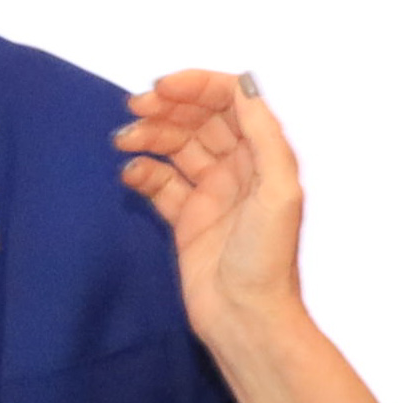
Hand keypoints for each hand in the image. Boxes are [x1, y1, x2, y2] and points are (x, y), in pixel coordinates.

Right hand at [115, 71, 309, 354]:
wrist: (246, 318)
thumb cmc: (268, 259)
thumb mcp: (279, 189)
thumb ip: (264, 134)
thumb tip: (244, 84)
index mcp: (263, 155)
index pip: (229, 102)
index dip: (196, 87)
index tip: (161, 87)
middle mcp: (238, 169)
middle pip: (199, 119)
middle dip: (167, 108)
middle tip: (135, 109)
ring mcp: (211, 193)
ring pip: (175, 147)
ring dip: (149, 136)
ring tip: (123, 140)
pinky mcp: (187, 220)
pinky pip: (160, 184)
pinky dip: (143, 172)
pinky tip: (131, 174)